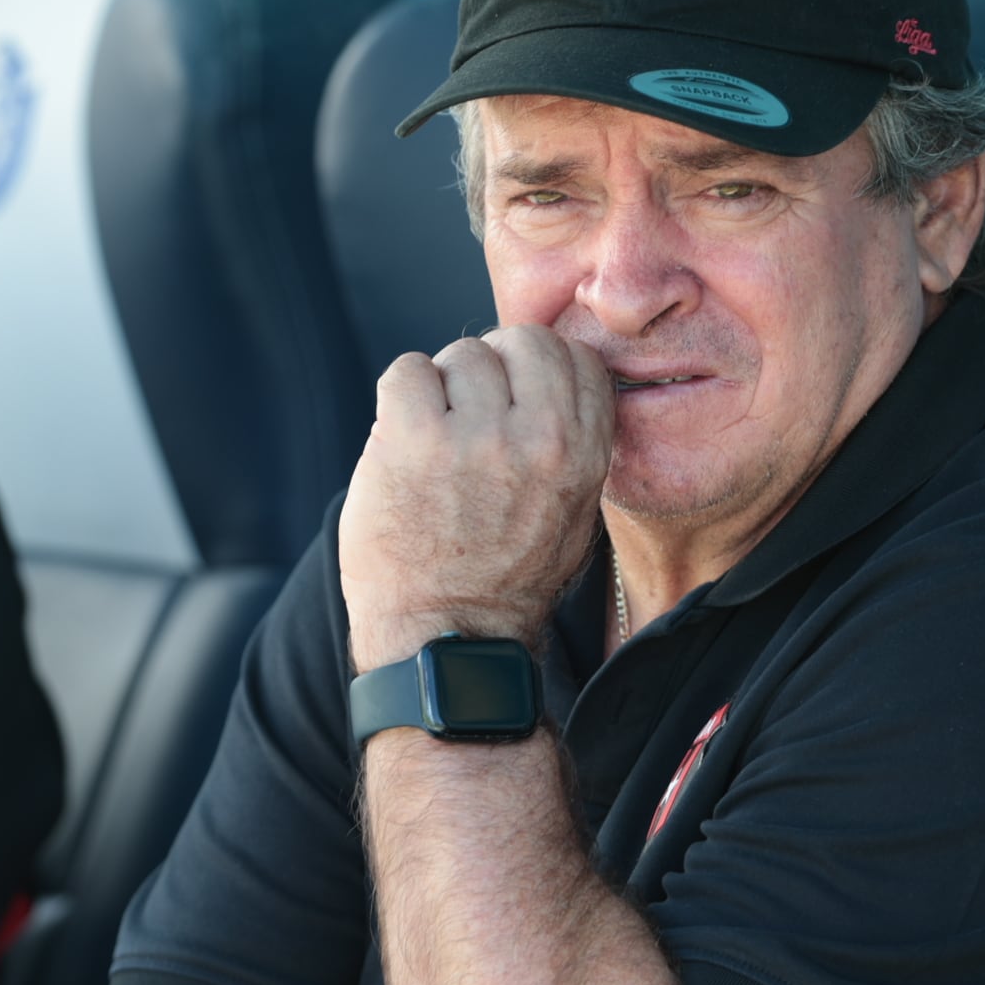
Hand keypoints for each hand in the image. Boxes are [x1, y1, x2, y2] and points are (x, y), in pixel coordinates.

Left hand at [338, 329, 613, 673]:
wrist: (446, 643)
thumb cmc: (504, 584)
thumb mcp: (572, 517)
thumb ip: (570, 447)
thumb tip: (552, 384)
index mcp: (584, 455)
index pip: (576, 358)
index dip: (537, 370)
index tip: (513, 398)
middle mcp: (539, 439)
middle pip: (521, 340)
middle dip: (491, 367)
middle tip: (467, 415)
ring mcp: (476, 437)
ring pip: (461, 355)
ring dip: (441, 390)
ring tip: (434, 445)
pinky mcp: (415, 440)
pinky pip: (407, 370)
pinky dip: (399, 399)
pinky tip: (401, 443)